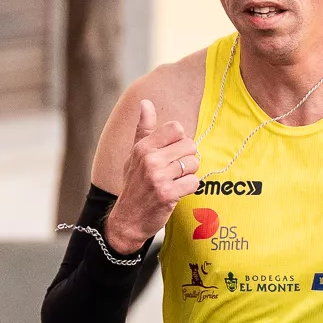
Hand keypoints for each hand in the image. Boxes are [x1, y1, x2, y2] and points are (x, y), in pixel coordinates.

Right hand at [106, 99, 198, 253]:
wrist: (128, 219)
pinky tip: (177, 191)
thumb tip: (146, 102)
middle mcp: (150, 159)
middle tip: (176, 170)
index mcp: (143, 147)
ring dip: (189, 174)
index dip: (180, 141)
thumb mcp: (134, 155)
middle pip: (190, 146)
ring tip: (175, 181)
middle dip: (187, 158)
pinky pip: (194, 182)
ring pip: (194, 164)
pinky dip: (190, 187)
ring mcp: (159, 177)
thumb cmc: (134, 185)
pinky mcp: (168, 194)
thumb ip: (143, 129)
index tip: (172, 153)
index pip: (177, 129)